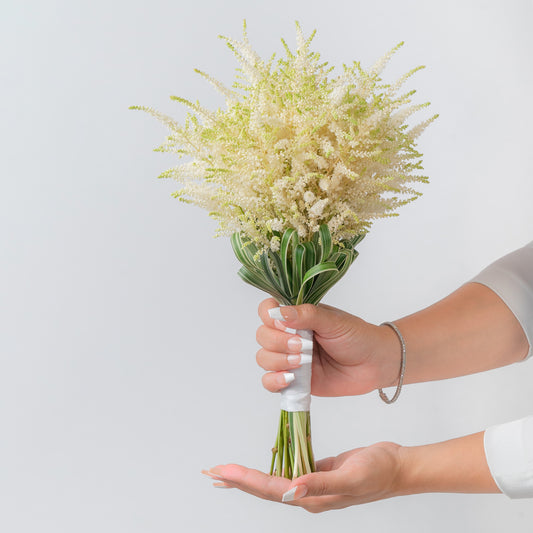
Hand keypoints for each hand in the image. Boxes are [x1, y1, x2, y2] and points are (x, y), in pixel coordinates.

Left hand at [203, 442, 402, 512]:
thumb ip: (321, 483)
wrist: (399, 467)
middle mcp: (308, 495)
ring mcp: (313, 485)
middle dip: (237, 481)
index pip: (271, 489)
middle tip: (212, 473)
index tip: (222, 471)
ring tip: (226, 473)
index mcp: (313, 498)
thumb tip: (291, 489)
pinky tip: (263, 464)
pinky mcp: (318, 473)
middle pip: (265, 489)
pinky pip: (289, 470)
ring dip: (249, 476)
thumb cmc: (379, 471)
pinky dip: (271, 467)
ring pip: (274, 481)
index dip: (245, 480)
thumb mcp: (352, 476)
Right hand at [255, 298, 400, 396]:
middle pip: (262, 336)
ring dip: (278, 361)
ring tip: (302, 362)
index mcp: (296, 317)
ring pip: (263, 358)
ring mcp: (290, 359)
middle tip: (302, 346)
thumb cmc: (357, 337)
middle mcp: (288, 336)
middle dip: (277, 342)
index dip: (268, 315)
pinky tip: (290, 379)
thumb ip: (306, 315)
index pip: (267, 310)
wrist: (375, 364)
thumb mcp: (333, 321)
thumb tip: (278, 312)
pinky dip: (274, 381)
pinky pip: (269, 382)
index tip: (283, 323)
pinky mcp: (294, 381)